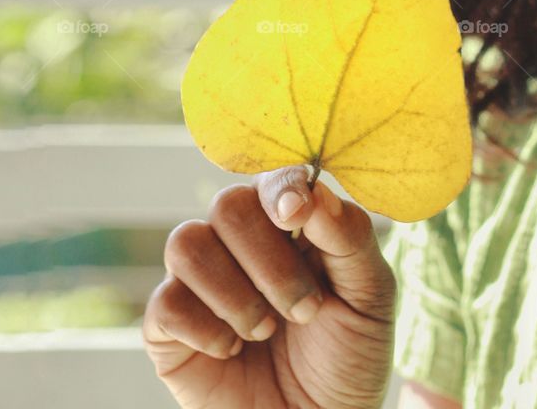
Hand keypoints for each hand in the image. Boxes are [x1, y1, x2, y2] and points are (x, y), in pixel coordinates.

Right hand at [143, 166, 395, 408]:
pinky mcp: (169, 327)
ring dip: (235, 294)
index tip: (295, 214)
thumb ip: (350, 238)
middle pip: (228, 205)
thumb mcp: (370, 297)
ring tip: (266, 330)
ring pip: (187, 243)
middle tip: (304, 310)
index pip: (273, 178)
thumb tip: (315, 192)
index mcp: (288, 221)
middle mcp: (239, 240)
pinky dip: (205, 328)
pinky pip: (165, 301)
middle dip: (270, 263)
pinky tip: (233, 349)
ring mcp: (201, 280)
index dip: (279, 187)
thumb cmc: (346, 357)